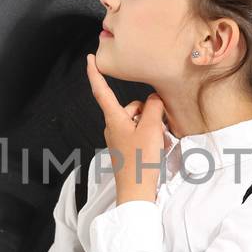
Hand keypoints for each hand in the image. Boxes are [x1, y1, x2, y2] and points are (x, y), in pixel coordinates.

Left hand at [85, 53, 166, 200]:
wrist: (137, 193)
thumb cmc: (140, 161)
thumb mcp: (151, 128)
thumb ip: (153, 107)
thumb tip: (154, 99)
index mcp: (113, 119)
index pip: (101, 91)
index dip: (95, 73)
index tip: (91, 58)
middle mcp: (113, 127)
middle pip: (130, 107)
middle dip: (147, 110)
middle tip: (160, 124)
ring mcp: (120, 139)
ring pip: (138, 121)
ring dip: (152, 125)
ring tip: (161, 139)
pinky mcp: (127, 150)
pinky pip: (140, 134)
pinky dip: (150, 136)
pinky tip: (159, 147)